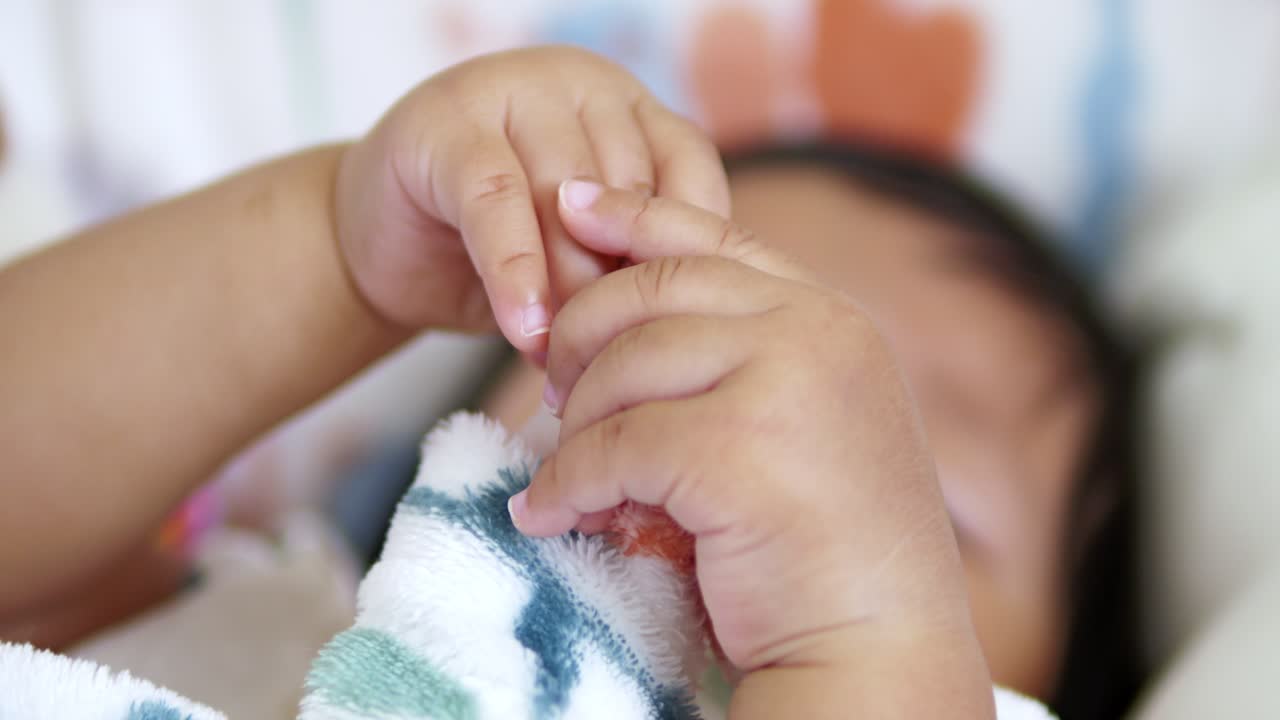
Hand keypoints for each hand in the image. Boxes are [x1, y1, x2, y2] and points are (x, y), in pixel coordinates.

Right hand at [334, 46, 729, 353]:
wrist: (385, 249)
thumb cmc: (501, 256)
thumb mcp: (586, 255)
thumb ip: (634, 259)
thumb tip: (685, 317)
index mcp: (629, 107)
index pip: (689, 171)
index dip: (681, 256)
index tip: (668, 328)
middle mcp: (579, 84)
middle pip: (628, 189)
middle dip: (619, 288)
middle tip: (607, 361)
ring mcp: (510, 89)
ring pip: (564, 196)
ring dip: (567, 290)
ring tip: (561, 358)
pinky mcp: (443, 123)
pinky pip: (495, 201)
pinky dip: (513, 272)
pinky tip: (522, 328)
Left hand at [509, 182, 993, 715]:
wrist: (879, 646)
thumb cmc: (832, 548)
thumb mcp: (801, 423)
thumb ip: (742, 361)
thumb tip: (621, 335)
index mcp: (830, 318)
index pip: (714, 236)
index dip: (633, 214)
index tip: (571, 204)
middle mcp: (815, 332)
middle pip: (650, 290)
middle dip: (580, 334)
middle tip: (552, 389)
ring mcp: (782, 383)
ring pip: (622, 367)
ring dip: (573, 425)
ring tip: (564, 470)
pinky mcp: (734, 450)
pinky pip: (609, 448)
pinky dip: (566, 484)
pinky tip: (553, 517)